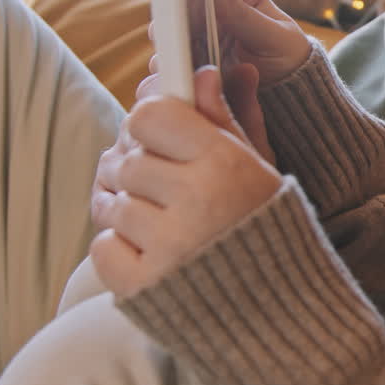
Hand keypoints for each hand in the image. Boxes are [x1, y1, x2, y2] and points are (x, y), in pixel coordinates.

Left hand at [89, 67, 281, 297]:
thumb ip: (224, 120)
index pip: (149, 116)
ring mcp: (167, 245)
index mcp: (224, 163)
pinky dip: (118, 249)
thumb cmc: (268, 228)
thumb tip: (200, 74)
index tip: (162, 141)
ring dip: (127, 211)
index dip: (149, 125)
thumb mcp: (256, 169)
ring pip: (111, 203)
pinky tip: (153, 253)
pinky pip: (102, 245)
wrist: (282, 310)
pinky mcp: (144, 285)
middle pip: (124, 160)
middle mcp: (195, 200)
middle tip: (164, 191)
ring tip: (162, 224)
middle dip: (138, 173)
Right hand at [175, 0, 312, 85]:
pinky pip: (171, 50)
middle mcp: (214, 6)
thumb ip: (244, 14)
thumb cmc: (287, 56)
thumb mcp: (274, 35)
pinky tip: (173, 57)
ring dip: (168, 21)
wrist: (286, 93)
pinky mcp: (191, 56)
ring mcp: (200, 30)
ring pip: (171, 17)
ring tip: (176, 29)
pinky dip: (168, 52)